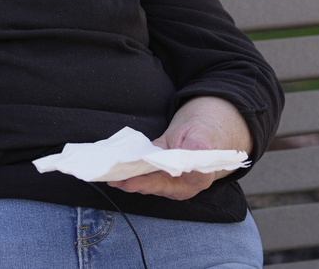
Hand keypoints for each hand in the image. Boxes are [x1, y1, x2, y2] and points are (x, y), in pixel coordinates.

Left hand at [107, 96, 251, 200]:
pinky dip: (128, 173)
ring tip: (112, 177)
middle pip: (157, 186)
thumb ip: (198, 146)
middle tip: (120, 180)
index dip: (156, 182)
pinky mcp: (156, 174)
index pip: (176, 181)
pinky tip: (114, 171)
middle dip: (137, 184)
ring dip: (129, 181)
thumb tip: (193, 153)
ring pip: (147, 183)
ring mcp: (168, 181)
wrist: (204, 132)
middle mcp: (182, 185)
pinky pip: (142, 175)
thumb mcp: (204, 134)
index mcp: (198, 178)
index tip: (139, 181)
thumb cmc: (206, 133)